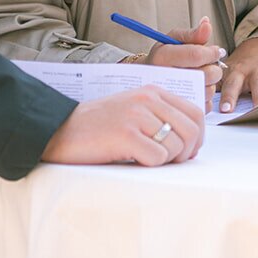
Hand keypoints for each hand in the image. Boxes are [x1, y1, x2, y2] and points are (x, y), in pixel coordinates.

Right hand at [40, 85, 203, 166]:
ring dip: (166, 161)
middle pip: (191, 130)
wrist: (59, 129)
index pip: (196, 113)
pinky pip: (157, 157)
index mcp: (153, 92)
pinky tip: (133, 161)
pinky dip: (151, 165)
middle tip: (169, 162)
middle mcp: (148, 100)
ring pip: (176, 146)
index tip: (187, 151)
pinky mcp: (125, 135)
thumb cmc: (97, 127)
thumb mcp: (133, 111)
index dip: (198, 137)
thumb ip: (160, 117)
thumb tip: (191, 142)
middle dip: (187, 152)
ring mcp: (136, 116)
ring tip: (144, 160)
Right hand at [145, 17, 227, 107]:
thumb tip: (207, 23)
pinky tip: (197, 88)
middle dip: (214, 67)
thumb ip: (192, 34)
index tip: (216, 51)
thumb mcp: (173, 40)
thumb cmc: (163, 56)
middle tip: (209, 64)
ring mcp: (173, 97)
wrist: (148, 79)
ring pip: (209, 90)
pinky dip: (207, 95)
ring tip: (200, 76)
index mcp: (162, 58)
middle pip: (207, 74)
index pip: (196, 55)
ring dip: (211, 82)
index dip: (212, 52)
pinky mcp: (182, 111)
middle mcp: (166, 79)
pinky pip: (207, 104)